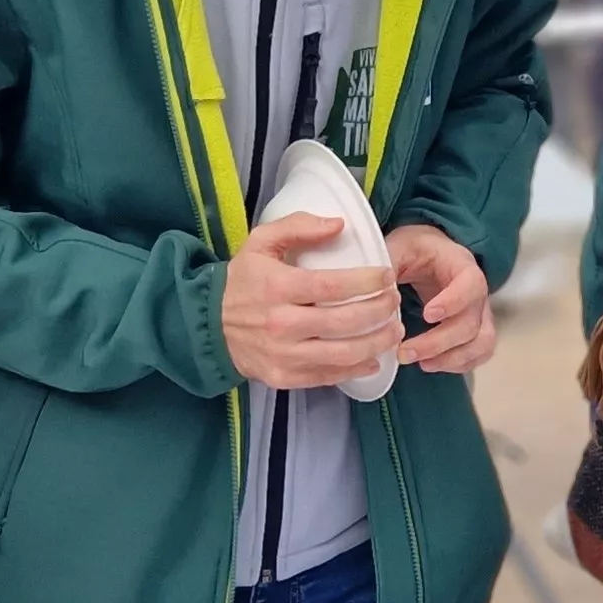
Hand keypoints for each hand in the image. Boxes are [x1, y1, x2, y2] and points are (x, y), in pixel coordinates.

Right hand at [220, 213, 399, 389]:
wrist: (208, 324)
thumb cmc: (241, 281)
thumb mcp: (260, 242)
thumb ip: (298, 227)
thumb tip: (339, 225)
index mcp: (278, 287)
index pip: (332, 286)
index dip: (366, 281)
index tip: (387, 276)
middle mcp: (281, 324)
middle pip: (344, 322)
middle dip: (379, 312)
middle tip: (395, 301)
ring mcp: (283, 355)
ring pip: (342, 354)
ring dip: (376, 344)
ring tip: (393, 330)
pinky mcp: (283, 377)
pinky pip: (327, 377)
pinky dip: (355, 370)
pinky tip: (372, 360)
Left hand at [385, 225, 495, 374]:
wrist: (431, 255)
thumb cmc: (416, 250)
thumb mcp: (399, 245)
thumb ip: (388, 261)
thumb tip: (380, 288)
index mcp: (461, 264)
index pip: (471, 283)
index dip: (453, 302)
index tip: (427, 315)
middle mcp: (477, 291)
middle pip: (471, 322)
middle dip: (438, 342)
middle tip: (405, 352)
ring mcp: (480, 313)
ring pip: (481, 342)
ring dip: (452, 358)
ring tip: (421, 363)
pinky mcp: (476, 330)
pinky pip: (480, 352)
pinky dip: (460, 364)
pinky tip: (433, 364)